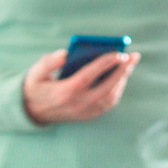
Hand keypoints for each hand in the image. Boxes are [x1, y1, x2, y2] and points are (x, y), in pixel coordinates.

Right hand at [21, 48, 138, 124]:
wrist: (33, 111)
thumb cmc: (36, 86)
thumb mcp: (36, 72)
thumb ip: (49, 62)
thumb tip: (65, 54)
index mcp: (66, 91)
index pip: (89, 75)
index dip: (105, 63)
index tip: (119, 53)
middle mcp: (79, 103)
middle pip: (107, 87)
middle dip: (123, 71)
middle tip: (133, 56)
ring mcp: (86, 111)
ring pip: (111, 97)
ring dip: (123, 79)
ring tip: (129, 64)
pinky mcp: (90, 115)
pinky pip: (109, 103)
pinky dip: (118, 89)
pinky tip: (121, 76)